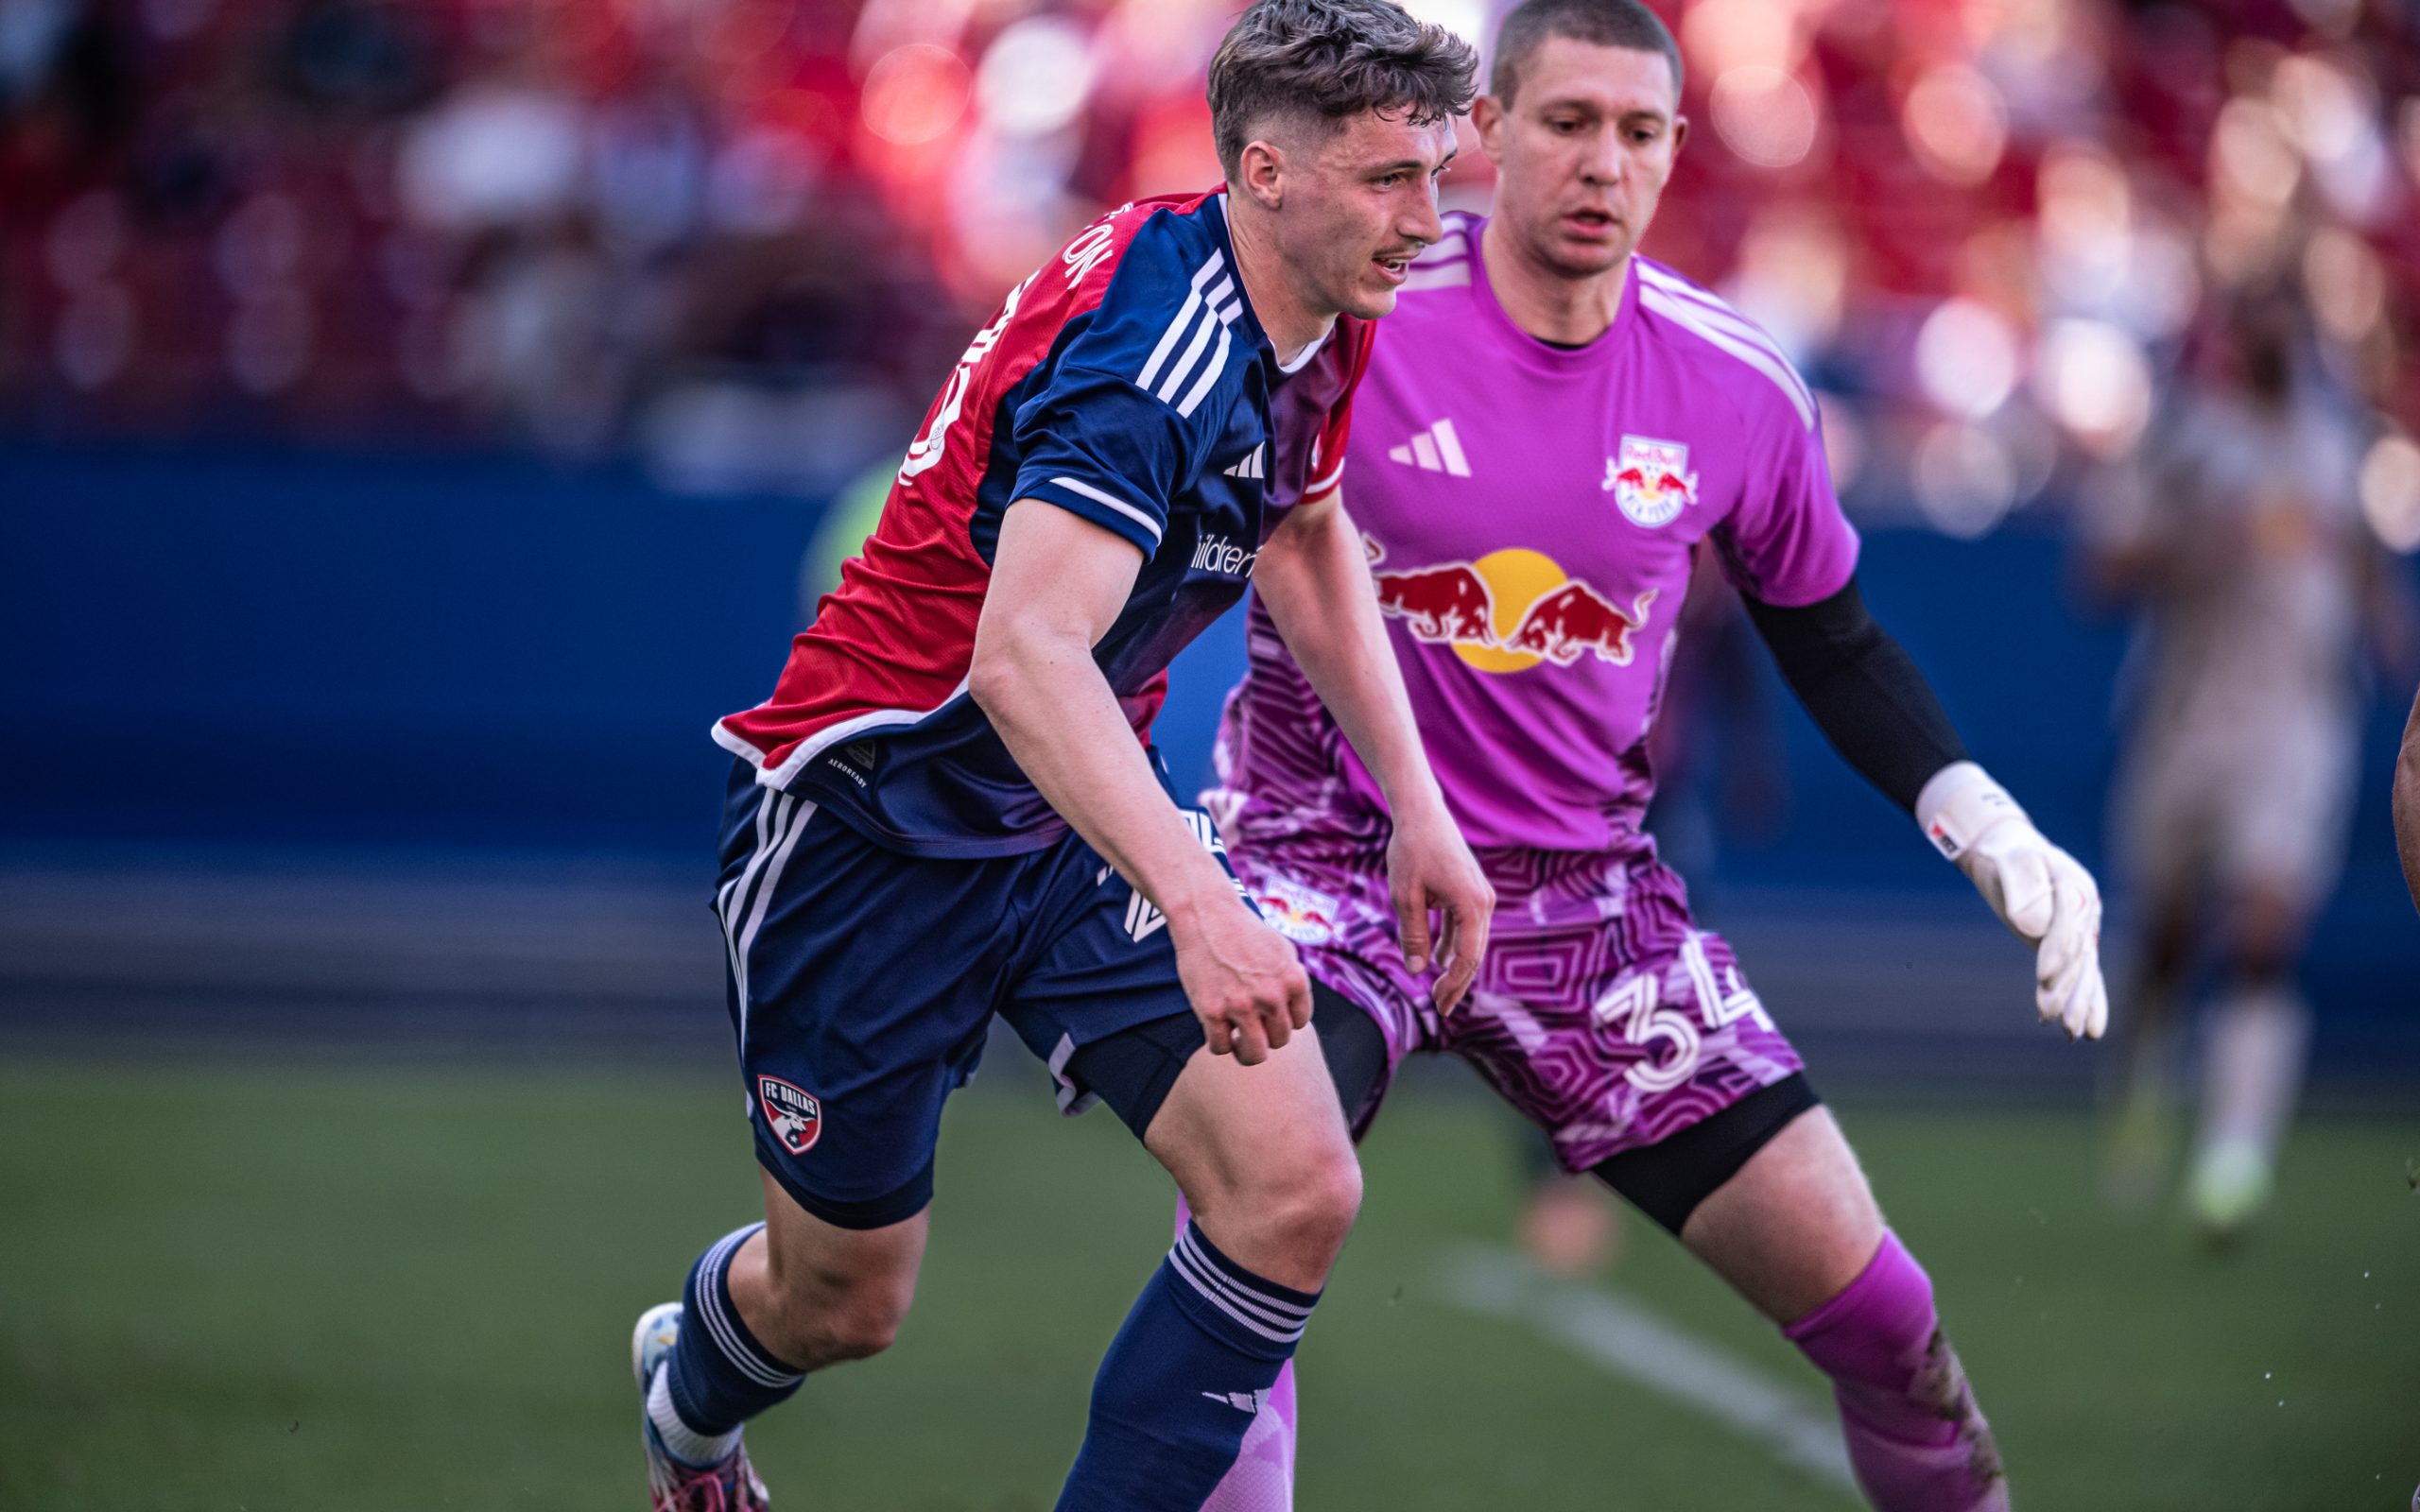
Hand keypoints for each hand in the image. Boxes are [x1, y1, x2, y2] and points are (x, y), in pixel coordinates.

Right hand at [1171, 894, 1312, 1064]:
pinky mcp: (1212, 1011)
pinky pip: (1220, 1048)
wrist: (1206, 914)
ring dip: (1246, 1051)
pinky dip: (1220, 1044)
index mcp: (1294, 980)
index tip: (1267, 1011)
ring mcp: (1242, 1005)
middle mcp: (1272, 996)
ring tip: (1237, 1040)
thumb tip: (1295, 1014)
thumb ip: (1292, 981)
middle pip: (1279, 1041)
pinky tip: (1217, 1030)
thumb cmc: (1243, 931)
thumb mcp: (1282, 950)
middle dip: (1265, 1034)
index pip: (1298, 1023)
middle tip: (1250, 1022)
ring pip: (1254, 1055)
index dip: (1283, 1019)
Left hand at [1385, 800, 1493, 1014]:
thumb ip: (1413, 935)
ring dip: (1456, 965)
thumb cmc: (1411, 850)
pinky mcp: (1472, 890)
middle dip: (1458, 982)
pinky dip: (1454, 944)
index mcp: (1472, 904)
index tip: (1438, 1003)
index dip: (1454, 984)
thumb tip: (1417, 972)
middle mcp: (1484, 901)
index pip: (1468, 957)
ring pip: (1473, 941)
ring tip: (1438, 991)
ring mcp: (1481, 895)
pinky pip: (1467, 926)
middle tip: (1440, 1008)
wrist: (1421, 813)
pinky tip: (1437, 958)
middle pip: (1475, 953)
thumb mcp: (1405, 897)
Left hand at [1918, 763, 2107, 1038]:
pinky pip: (2085, 975)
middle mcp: (2085, 912)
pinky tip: (2089, 1031)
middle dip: (2067, 987)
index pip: (2067, 926)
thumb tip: (2034, 926)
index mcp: (2075, 887)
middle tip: (2055, 1018)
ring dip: (2078, 1002)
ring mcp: (2081, 930)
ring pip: (2083, 970)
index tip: (2043, 978)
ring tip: (2073, 1034)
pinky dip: (2088, 1001)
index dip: (2056, 952)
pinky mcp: (2071, 945)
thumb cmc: (2008, 854)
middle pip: (2078, 954)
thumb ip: (2024, 888)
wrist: (2009, 851)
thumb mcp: (2012, 861)